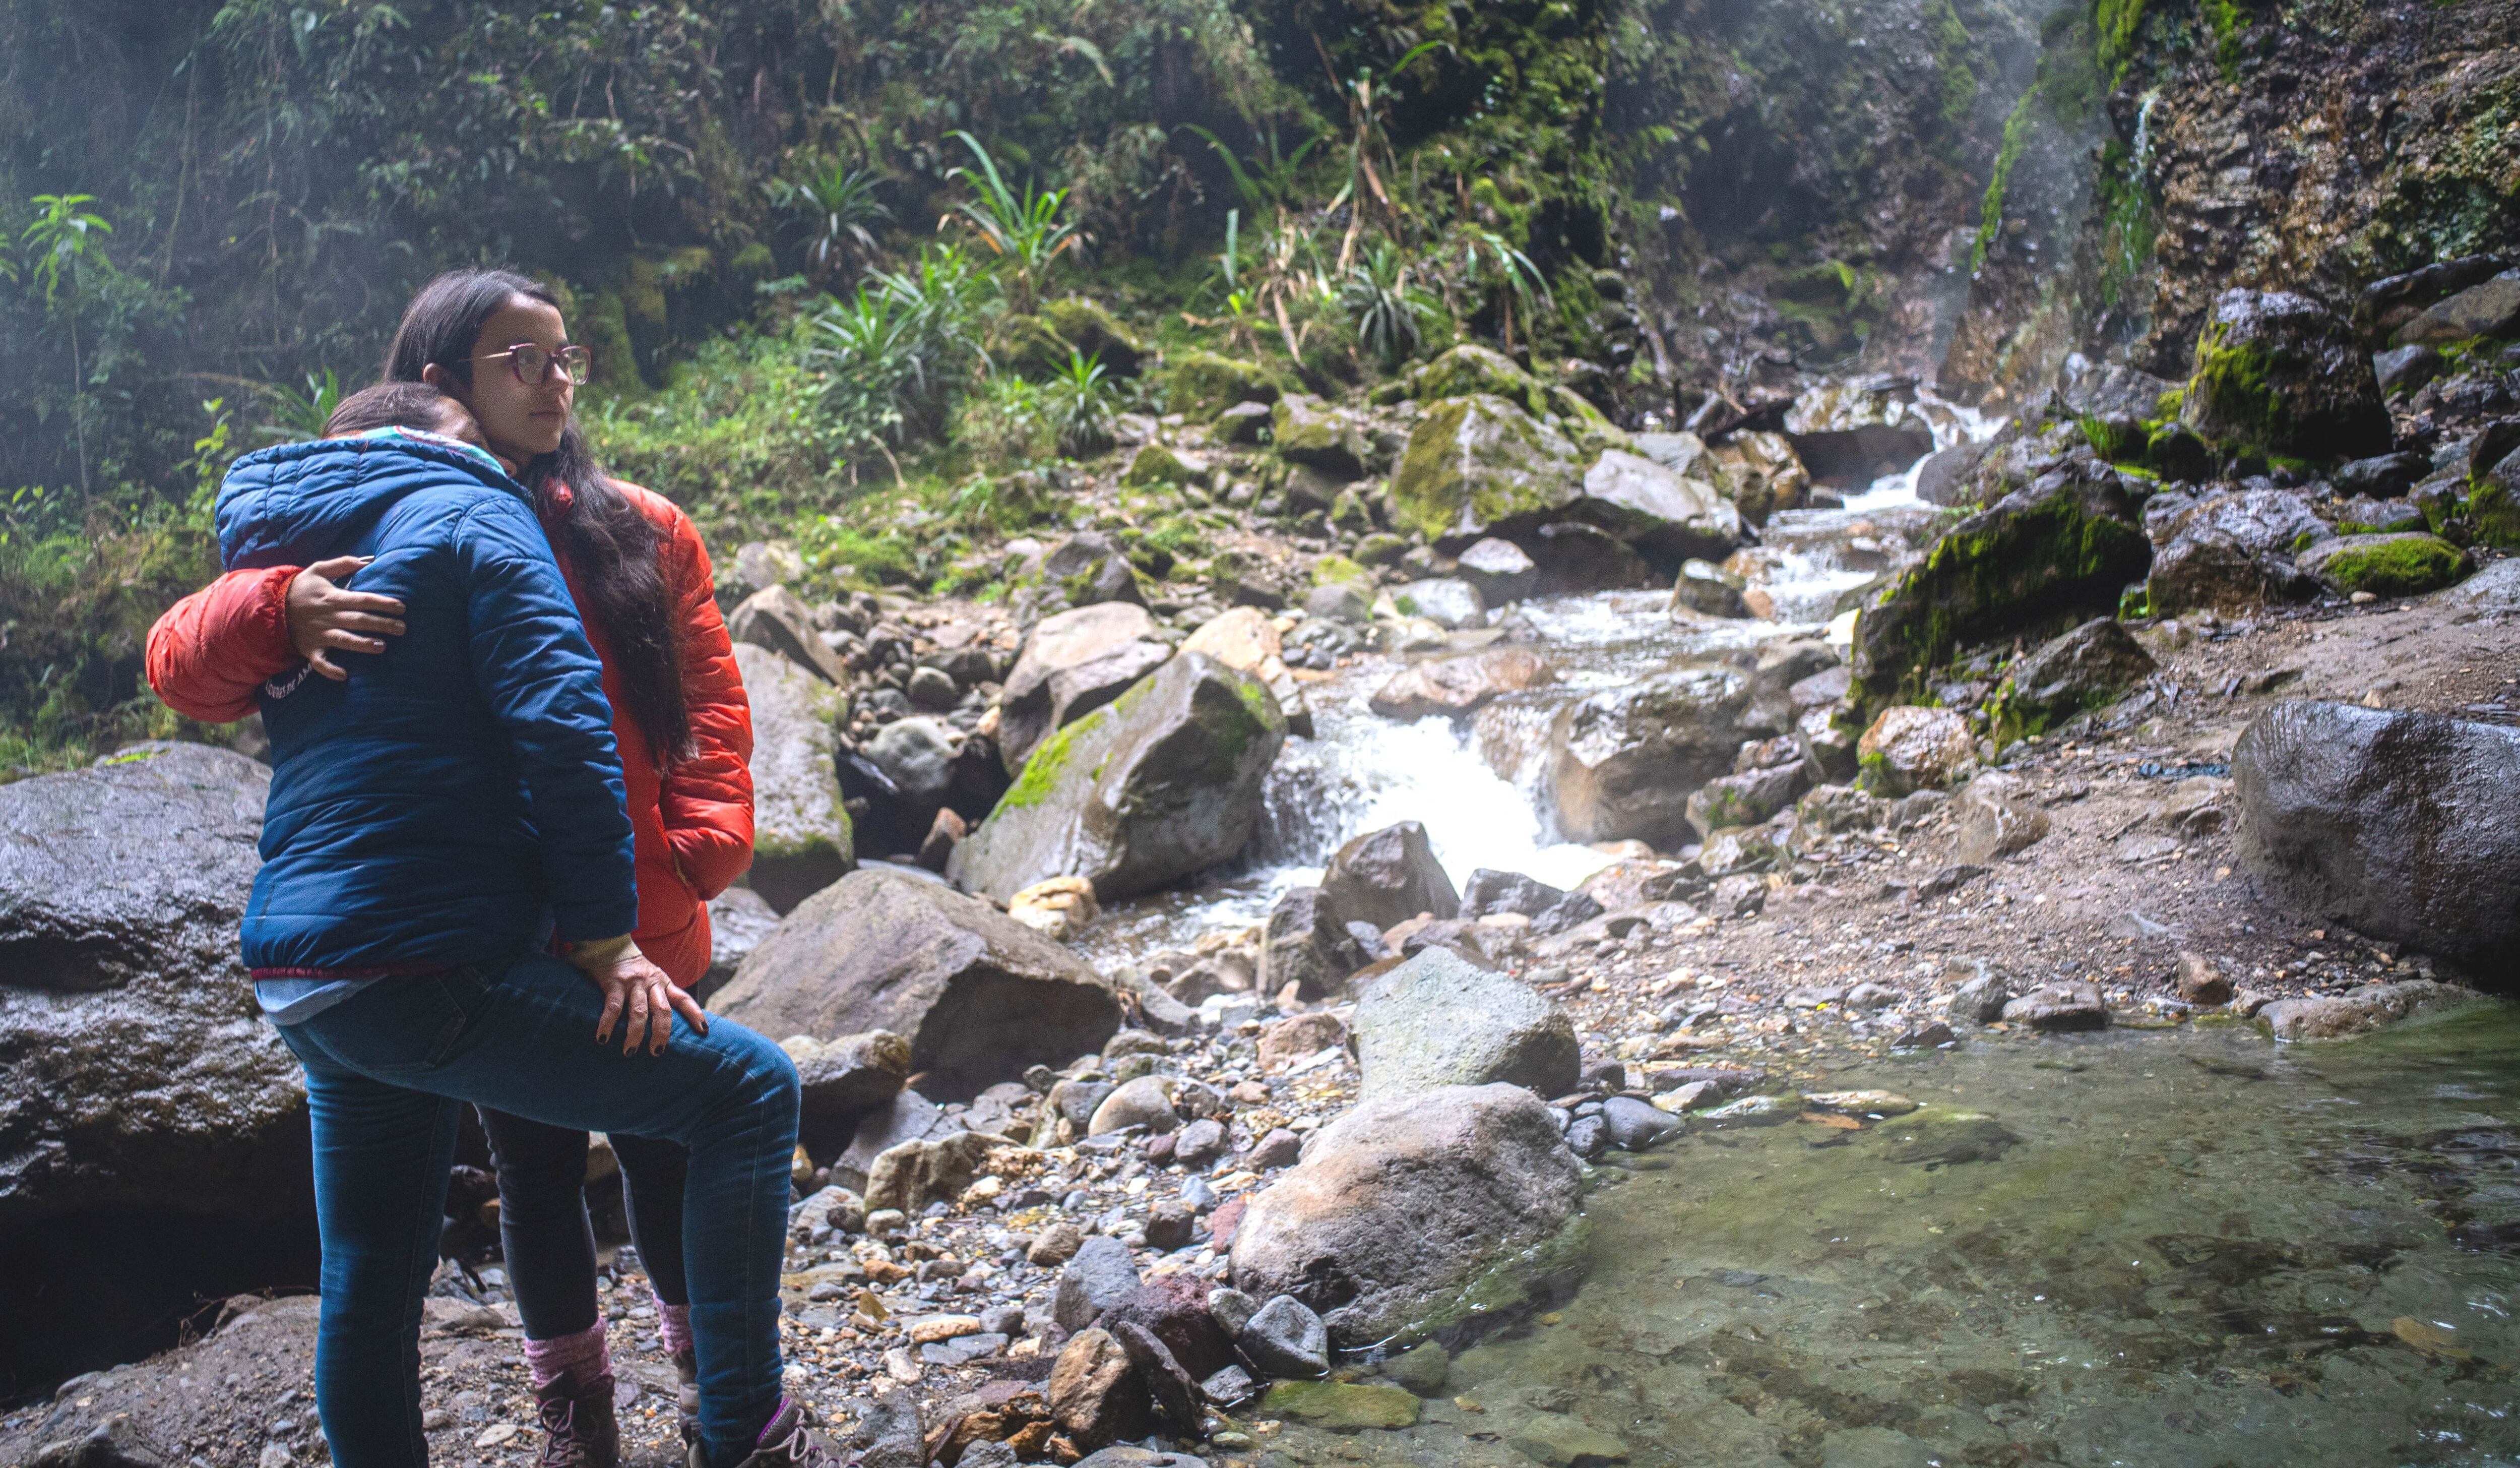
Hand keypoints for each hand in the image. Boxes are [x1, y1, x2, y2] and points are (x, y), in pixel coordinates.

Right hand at [287, 555, 407, 680]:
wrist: (270, 605)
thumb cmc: (301, 587)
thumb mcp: (318, 569)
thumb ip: (343, 563)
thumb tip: (367, 560)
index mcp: (333, 598)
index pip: (363, 600)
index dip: (383, 603)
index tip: (402, 607)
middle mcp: (328, 617)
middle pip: (359, 620)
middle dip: (382, 624)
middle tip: (402, 628)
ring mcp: (319, 634)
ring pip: (344, 640)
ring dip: (362, 644)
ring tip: (382, 646)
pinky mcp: (310, 648)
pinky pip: (320, 662)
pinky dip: (330, 669)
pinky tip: (344, 675)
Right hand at [570, 938, 709, 1054]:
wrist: (609, 944)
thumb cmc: (631, 969)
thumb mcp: (651, 978)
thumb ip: (658, 995)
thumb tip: (665, 1023)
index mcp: (663, 982)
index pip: (683, 999)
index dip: (694, 1014)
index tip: (704, 1031)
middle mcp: (652, 983)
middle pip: (663, 1011)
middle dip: (662, 1033)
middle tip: (657, 1052)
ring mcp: (634, 983)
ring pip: (640, 1012)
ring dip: (635, 1034)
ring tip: (630, 1052)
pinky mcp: (614, 983)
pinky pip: (613, 1007)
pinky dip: (608, 1024)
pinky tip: (603, 1038)